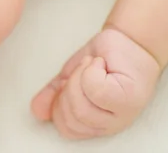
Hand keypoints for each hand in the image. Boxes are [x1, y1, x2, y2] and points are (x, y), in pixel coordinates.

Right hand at [30, 29, 160, 138]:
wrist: (126, 40)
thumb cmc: (103, 59)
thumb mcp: (70, 77)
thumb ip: (53, 95)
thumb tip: (37, 111)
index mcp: (96, 124)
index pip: (66, 128)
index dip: (60, 103)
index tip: (69, 82)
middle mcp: (111, 125)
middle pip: (73, 118)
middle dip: (69, 88)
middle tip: (82, 71)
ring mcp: (123, 115)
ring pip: (82, 107)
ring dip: (80, 76)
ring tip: (92, 65)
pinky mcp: (129, 98)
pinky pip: (95, 89)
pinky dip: (91, 70)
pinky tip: (100, 64)